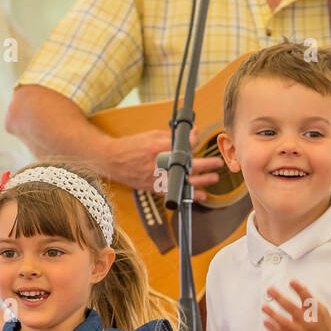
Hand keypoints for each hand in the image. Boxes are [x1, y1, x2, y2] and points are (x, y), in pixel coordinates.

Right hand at [107, 128, 227, 199]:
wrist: (113, 160)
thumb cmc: (131, 146)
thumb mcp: (151, 135)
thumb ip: (171, 136)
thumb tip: (191, 135)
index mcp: (158, 149)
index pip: (183, 146)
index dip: (194, 141)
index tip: (198, 138)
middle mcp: (159, 166)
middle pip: (188, 166)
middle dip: (205, 164)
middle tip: (217, 163)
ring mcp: (157, 179)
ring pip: (184, 182)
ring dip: (201, 181)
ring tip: (214, 178)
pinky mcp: (154, 188)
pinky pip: (175, 193)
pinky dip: (188, 194)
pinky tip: (200, 195)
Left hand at [262, 280, 330, 330]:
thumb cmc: (324, 326)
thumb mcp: (322, 310)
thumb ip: (311, 300)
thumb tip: (301, 288)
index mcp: (316, 313)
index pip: (307, 298)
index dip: (299, 289)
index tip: (291, 281)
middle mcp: (308, 323)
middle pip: (293, 309)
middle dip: (280, 298)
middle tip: (271, 291)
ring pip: (285, 323)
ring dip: (273, 314)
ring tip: (264, 306)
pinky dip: (273, 328)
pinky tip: (266, 321)